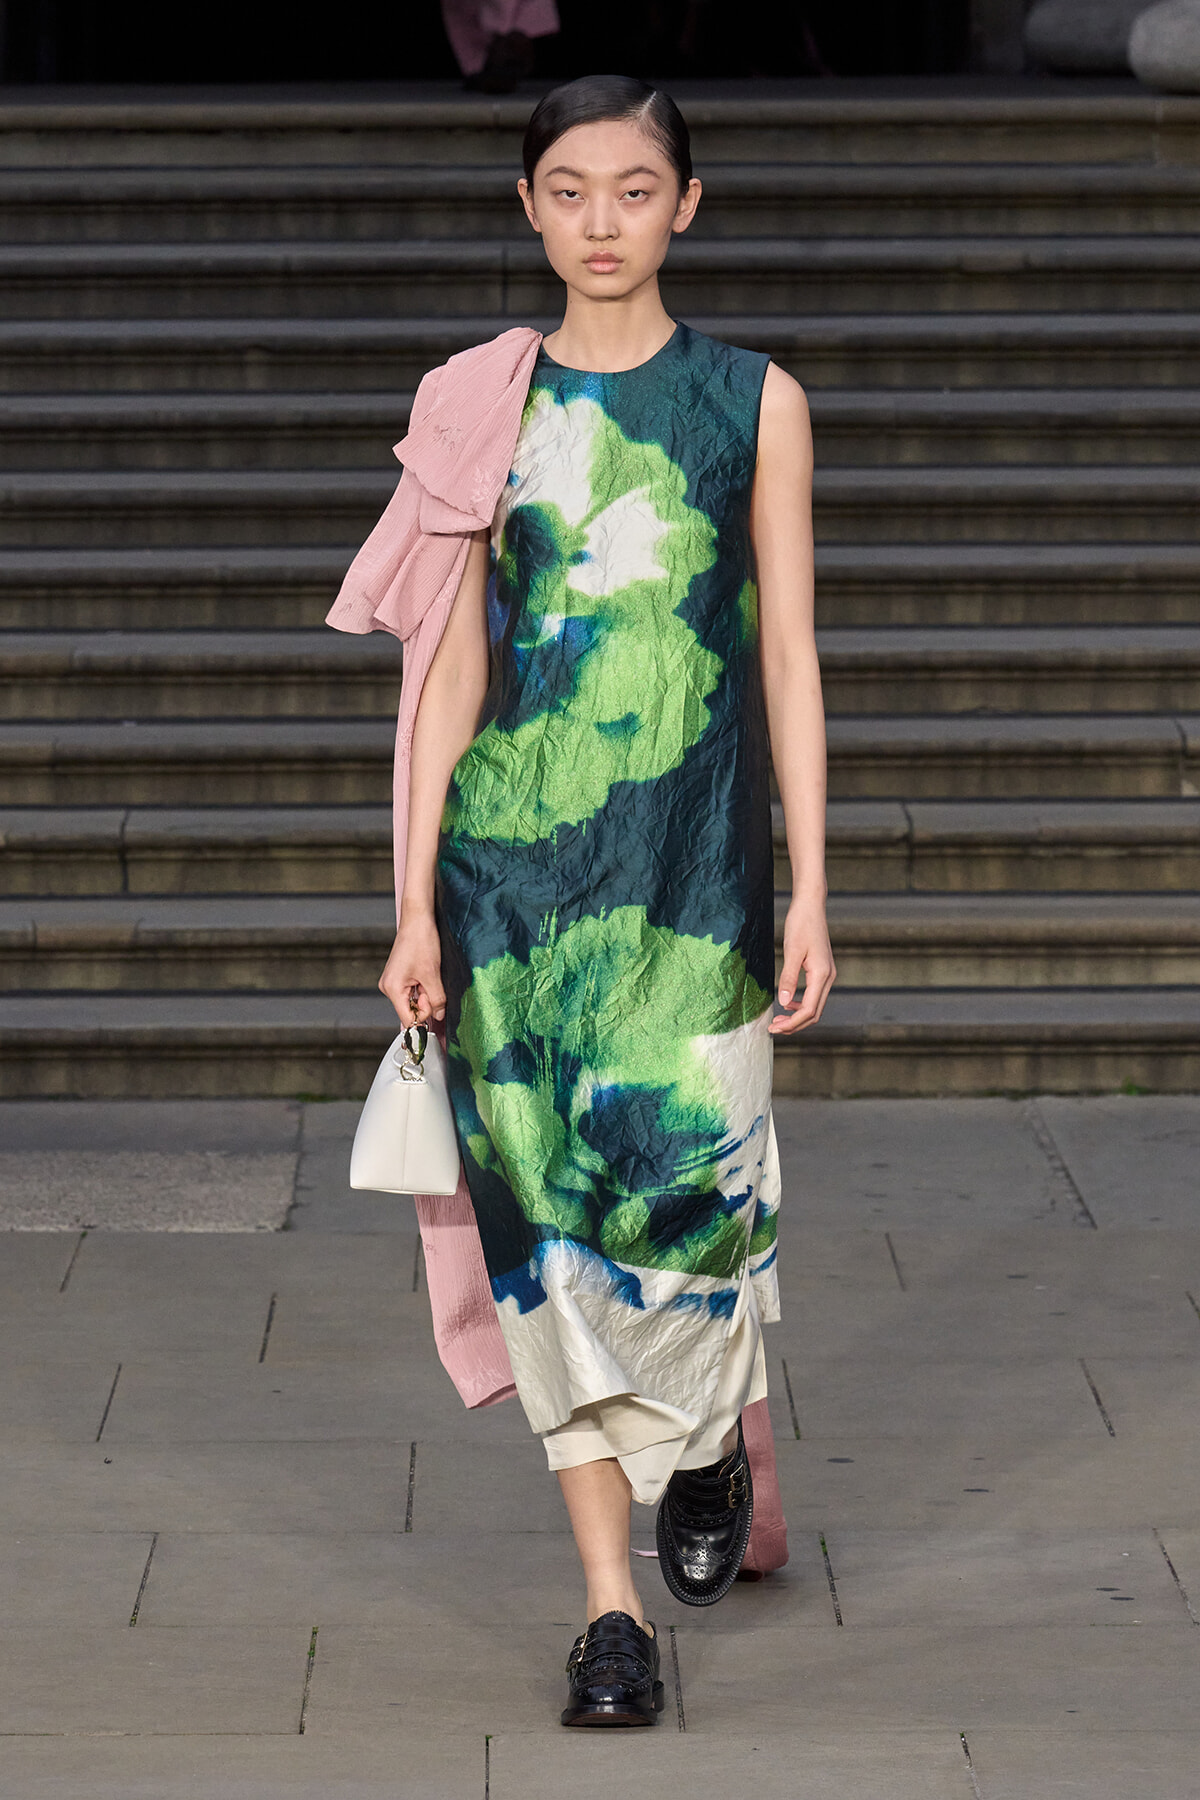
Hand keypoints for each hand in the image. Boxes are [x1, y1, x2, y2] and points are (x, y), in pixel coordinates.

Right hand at [378, 912, 445, 1027]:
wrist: (418, 920)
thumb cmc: (422, 941)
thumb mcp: (433, 974)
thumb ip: (437, 999)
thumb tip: (439, 1016)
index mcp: (392, 988)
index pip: (408, 1019)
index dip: (424, 1014)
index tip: (434, 1000)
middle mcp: (388, 987)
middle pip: (410, 1010)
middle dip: (426, 1001)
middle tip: (432, 982)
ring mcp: (392, 982)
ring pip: (413, 1000)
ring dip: (425, 993)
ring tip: (428, 974)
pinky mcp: (398, 976)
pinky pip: (412, 991)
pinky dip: (422, 986)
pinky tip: (425, 973)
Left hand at [768, 893, 834, 1035]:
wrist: (811, 907)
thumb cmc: (801, 925)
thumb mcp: (792, 951)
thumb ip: (788, 978)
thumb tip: (783, 1002)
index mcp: (822, 975)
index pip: (808, 1010)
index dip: (791, 1023)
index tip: (773, 1028)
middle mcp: (828, 977)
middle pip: (814, 1013)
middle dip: (794, 1025)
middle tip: (773, 1028)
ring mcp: (827, 975)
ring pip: (815, 1006)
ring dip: (797, 1016)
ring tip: (778, 1019)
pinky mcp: (822, 971)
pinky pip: (814, 996)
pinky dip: (801, 1005)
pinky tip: (787, 1003)